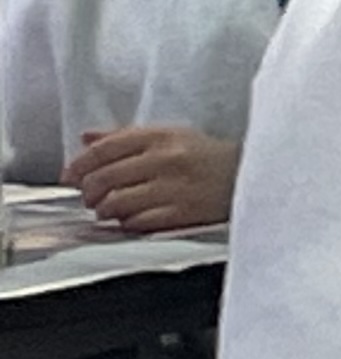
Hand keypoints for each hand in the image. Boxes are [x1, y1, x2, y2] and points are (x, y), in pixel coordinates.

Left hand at [63, 127, 237, 234]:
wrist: (252, 177)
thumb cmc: (210, 158)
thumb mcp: (173, 136)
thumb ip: (128, 136)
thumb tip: (86, 138)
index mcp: (162, 135)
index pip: (105, 148)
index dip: (79, 164)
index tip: (70, 177)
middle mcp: (166, 159)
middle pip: (104, 177)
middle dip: (89, 192)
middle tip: (91, 197)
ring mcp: (175, 187)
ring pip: (115, 202)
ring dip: (105, 210)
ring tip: (111, 210)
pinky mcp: (183, 213)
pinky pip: (137, 222)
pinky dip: (127, 223)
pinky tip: (133, 219)